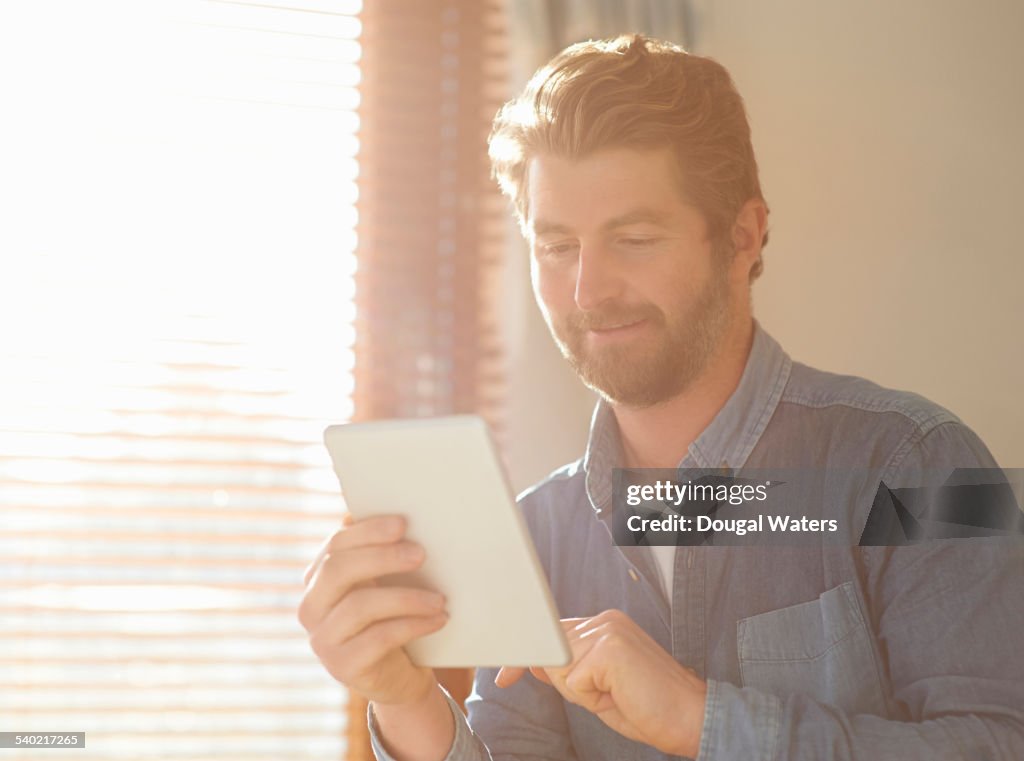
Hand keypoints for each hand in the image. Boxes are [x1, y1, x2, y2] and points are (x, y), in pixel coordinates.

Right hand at [297, 513, 448, 705]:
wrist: (399, 674)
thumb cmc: (391, 617)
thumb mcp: (384, 583)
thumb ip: (381, 554)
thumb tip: (398, 519)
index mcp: (317, 579)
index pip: (335, 546)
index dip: (368, 531)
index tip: (402, 523)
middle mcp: (311, 608)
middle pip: (337, 571)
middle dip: (382, 558)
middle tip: (420, 553)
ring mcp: (322, 640)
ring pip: (360, 606)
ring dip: (406, 598)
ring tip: (439, 598)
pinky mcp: (342, 666)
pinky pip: (378, 639)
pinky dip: (413, 625)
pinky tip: (438, 619)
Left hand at [494, 609, 706, 756]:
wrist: (690, 718)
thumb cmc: (647, 707)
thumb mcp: (597, 688)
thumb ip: (568, 669)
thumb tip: (534, 661)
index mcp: (605, 624)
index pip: (551, 632)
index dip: (527, 655)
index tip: (504, 676)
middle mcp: (605, 620)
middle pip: (550, 649)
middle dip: (559, 680)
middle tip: (606, 695)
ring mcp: (608, 630)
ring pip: (559, 665)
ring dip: (580, 690)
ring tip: (617, 693)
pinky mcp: (610, 648)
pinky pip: (573, 680)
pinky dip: (589, 697)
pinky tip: (619, 694)